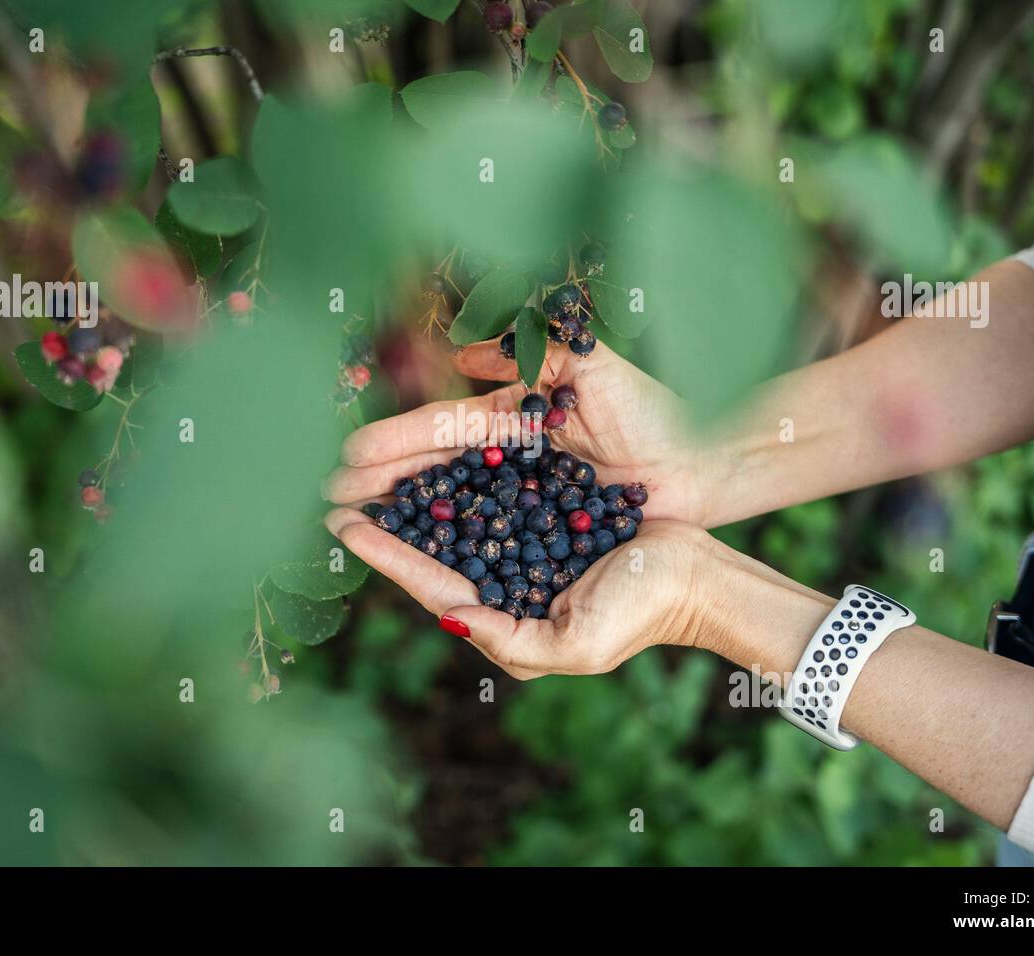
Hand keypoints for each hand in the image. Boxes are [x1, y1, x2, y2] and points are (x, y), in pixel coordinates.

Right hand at [325, 340, 710, 523]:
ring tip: (352, 527)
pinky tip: (414, 558)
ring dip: (401, 520)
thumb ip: (531, 350)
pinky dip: (449, 550)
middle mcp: (509, 463)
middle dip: (380, 483)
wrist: (707, 463)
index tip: (349, 453)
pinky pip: (489, 544)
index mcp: (514, 419)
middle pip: (432, 473)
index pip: (442, 429)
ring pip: (450, 510)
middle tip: (326, 496)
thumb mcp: (591, 366)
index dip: (395, 441)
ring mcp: (523, 502)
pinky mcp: (545, 538)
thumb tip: (461, 354)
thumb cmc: (656, 413)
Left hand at [325, 506, 712, 678]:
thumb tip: (452, 617)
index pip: (432, 584)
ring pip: (458, 516)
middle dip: (387, 521)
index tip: (342, 527)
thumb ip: (511, 640)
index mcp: (505, 616)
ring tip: (370, 469)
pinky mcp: (546, 510)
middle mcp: (506, 581)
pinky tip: (434, 453)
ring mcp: (524, 545)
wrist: (698, 577)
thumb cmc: (641, 612)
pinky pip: (496, 490)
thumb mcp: (576, 643)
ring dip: (414, 493)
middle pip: (434, 548)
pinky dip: (462, 474)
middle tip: (335, 492)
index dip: (386, 556)